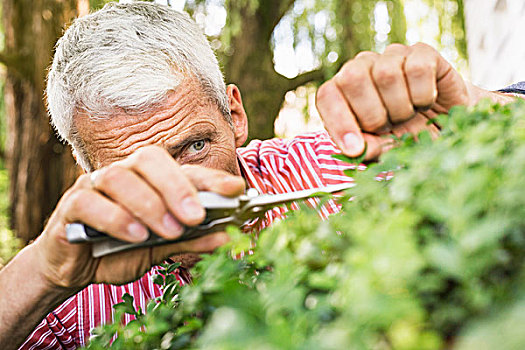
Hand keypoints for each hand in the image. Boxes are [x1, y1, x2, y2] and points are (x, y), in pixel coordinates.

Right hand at [32, 145, 244, 289]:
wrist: (75, 268)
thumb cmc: (119, 250)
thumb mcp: (160, 248)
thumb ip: (190, 240)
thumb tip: (227, 236)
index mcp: (150, 179)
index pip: (183, 170)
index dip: (211, 178)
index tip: (236, 190)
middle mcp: (125, 174)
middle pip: (150, 159)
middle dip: (177, 187)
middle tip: (197, 217)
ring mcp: (95, 186)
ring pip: (119, 177)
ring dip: (148, 204)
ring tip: (168, 231)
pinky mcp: (71, 206)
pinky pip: (89, 202)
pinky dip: (116, 218)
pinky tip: (135, 236)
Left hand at [317, 42, 472, 159]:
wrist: (447, 126)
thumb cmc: (406, 138)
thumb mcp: (385, 151)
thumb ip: (369, 150)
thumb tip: (357, 149)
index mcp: (342, 92)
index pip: (328, 96)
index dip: (339, 121)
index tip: (355, 148)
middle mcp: (361, 68)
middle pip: (353, 78)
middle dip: (373, 114)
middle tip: (389, 127)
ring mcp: (390, 56)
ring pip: (386, 74)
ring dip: (401, 107)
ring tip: (408, 116)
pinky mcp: (421, 52)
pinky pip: (418, 69)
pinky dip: (424, 94)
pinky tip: (426, 102)